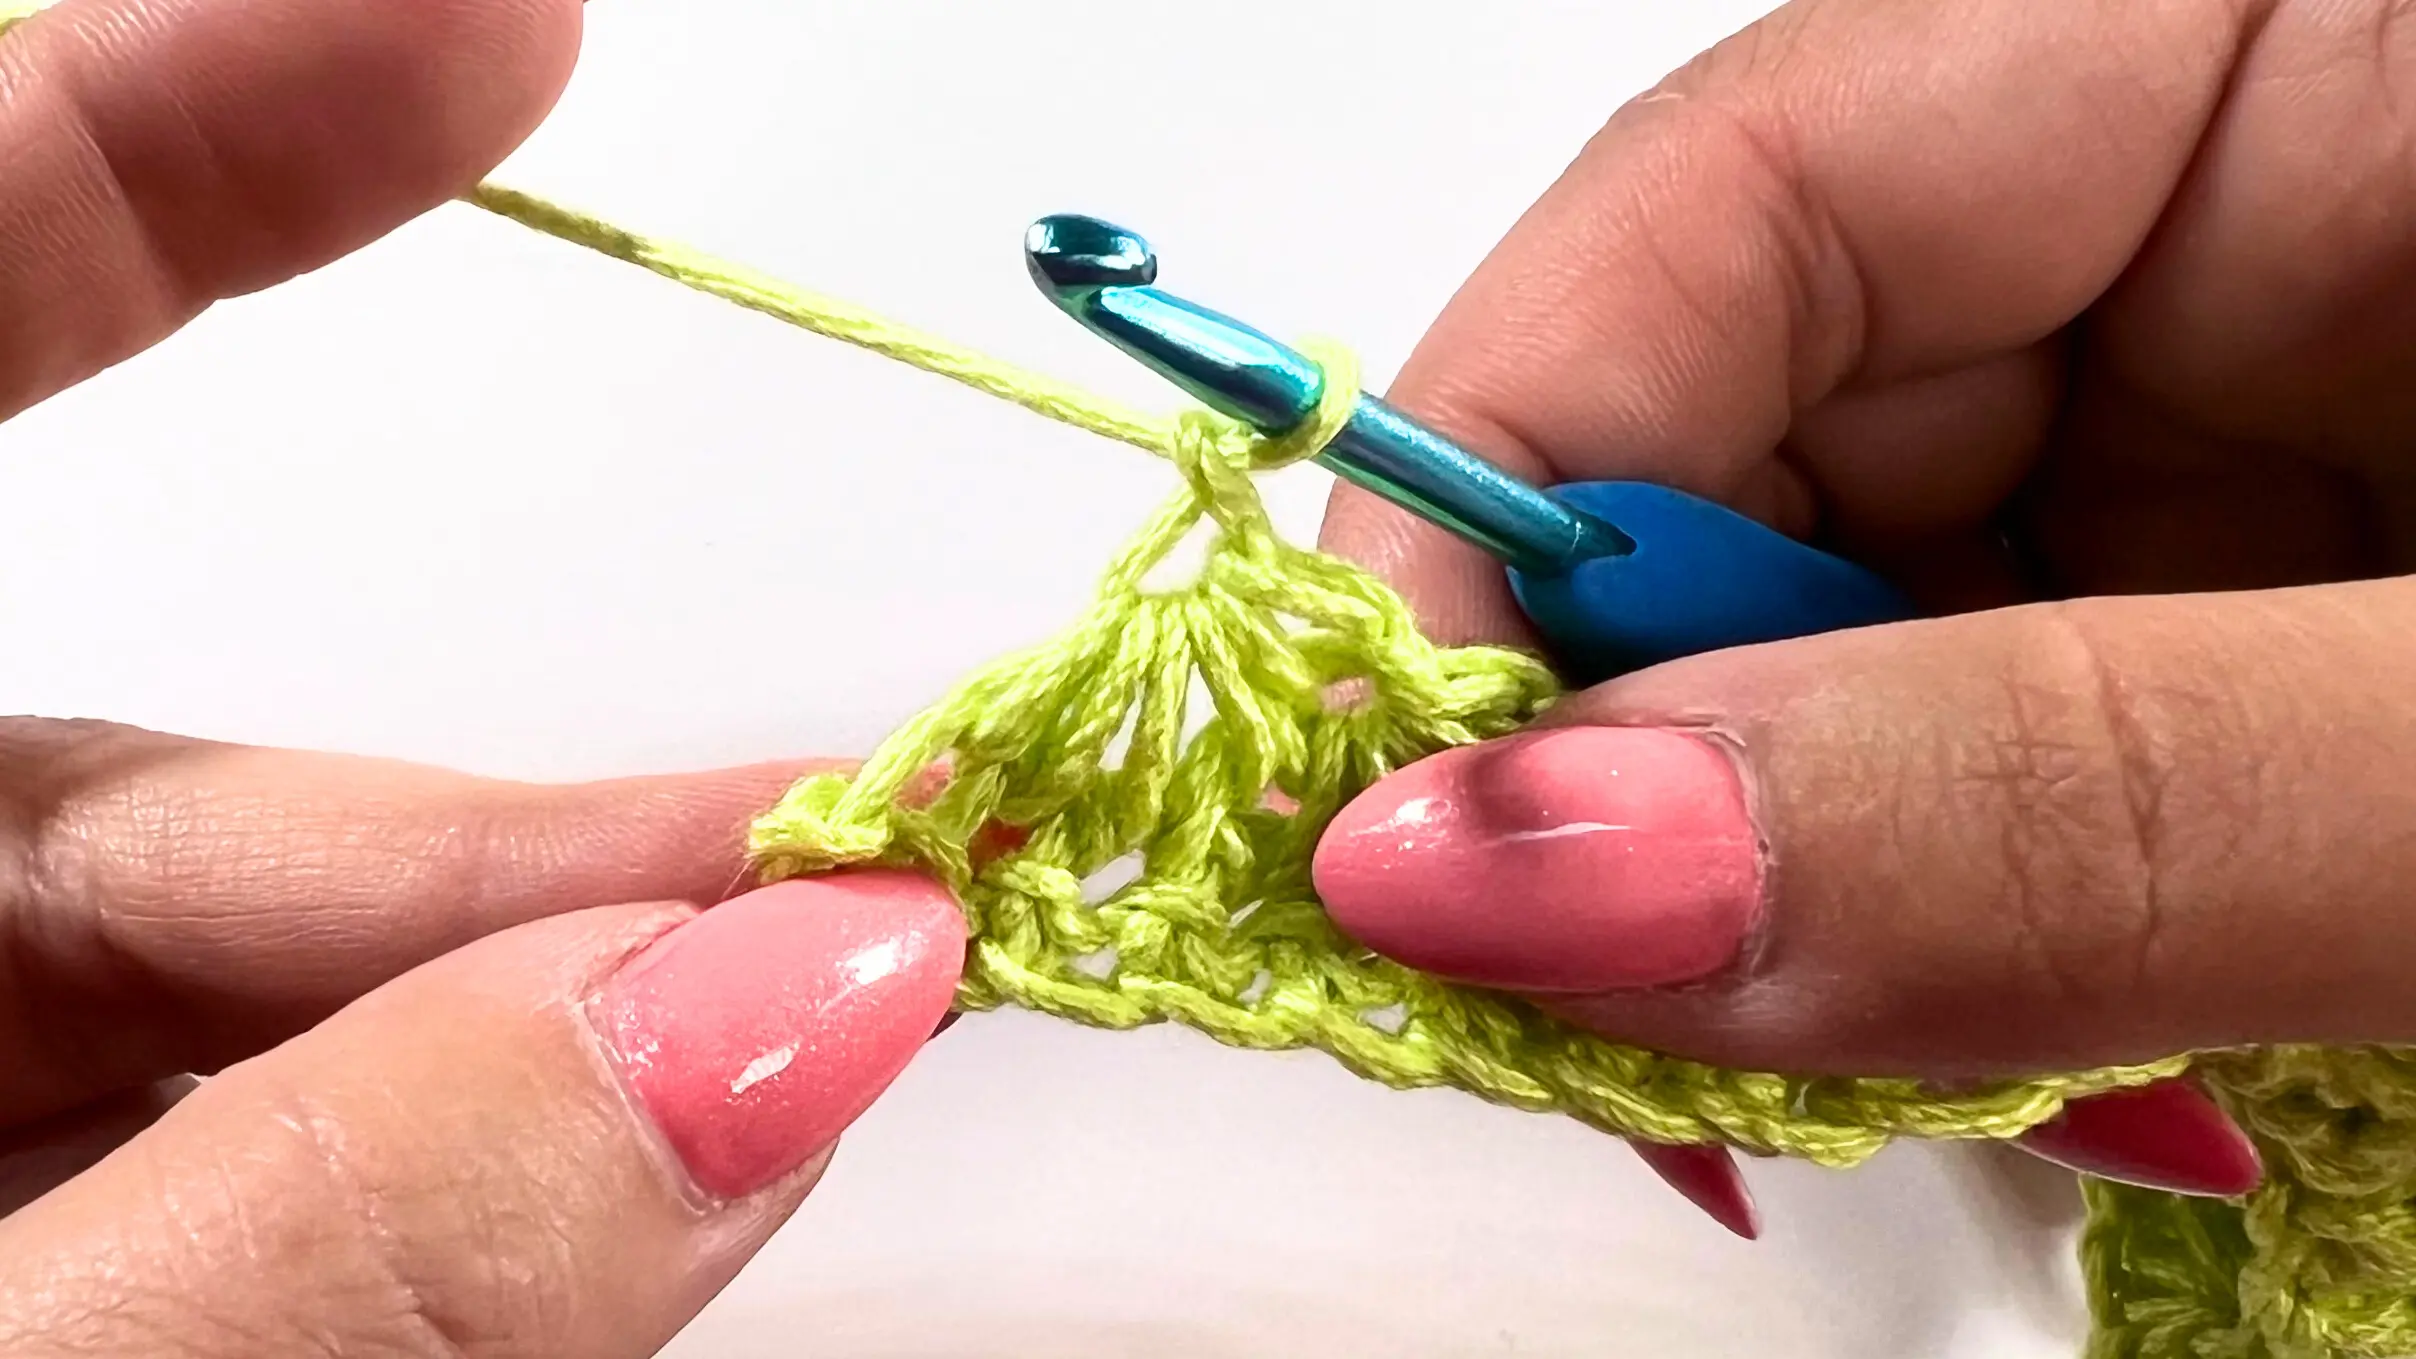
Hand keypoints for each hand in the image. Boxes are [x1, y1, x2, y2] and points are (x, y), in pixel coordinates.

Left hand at [0, 4, 960, 1353]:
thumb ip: (331, 1232)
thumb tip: (774, 1009)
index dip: (156, 137)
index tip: (500, 24)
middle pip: (106, 770)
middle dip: (500, 828)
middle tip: (855, 837)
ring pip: (180, 971)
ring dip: (516, 1006)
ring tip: (821, 1036)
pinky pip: (185, 1130)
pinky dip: (420, 1147)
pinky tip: (631, 1148)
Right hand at [1312, 0, 2408, 1220]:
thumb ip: (2071, 791)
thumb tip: (1522, 872)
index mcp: (2309, 51)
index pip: (1742, 189)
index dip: (1494, 474)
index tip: (1376, 792)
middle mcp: (2225, 215)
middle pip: (1748, 422)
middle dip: (1637, 740)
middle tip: (1590, 1021)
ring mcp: (2235, 421)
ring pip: (1838, 619)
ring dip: (1784, 876)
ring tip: (1843, 1074)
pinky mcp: (2248, 607)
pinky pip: (1978, 741)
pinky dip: (1930, 920)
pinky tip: (1974, 1044)